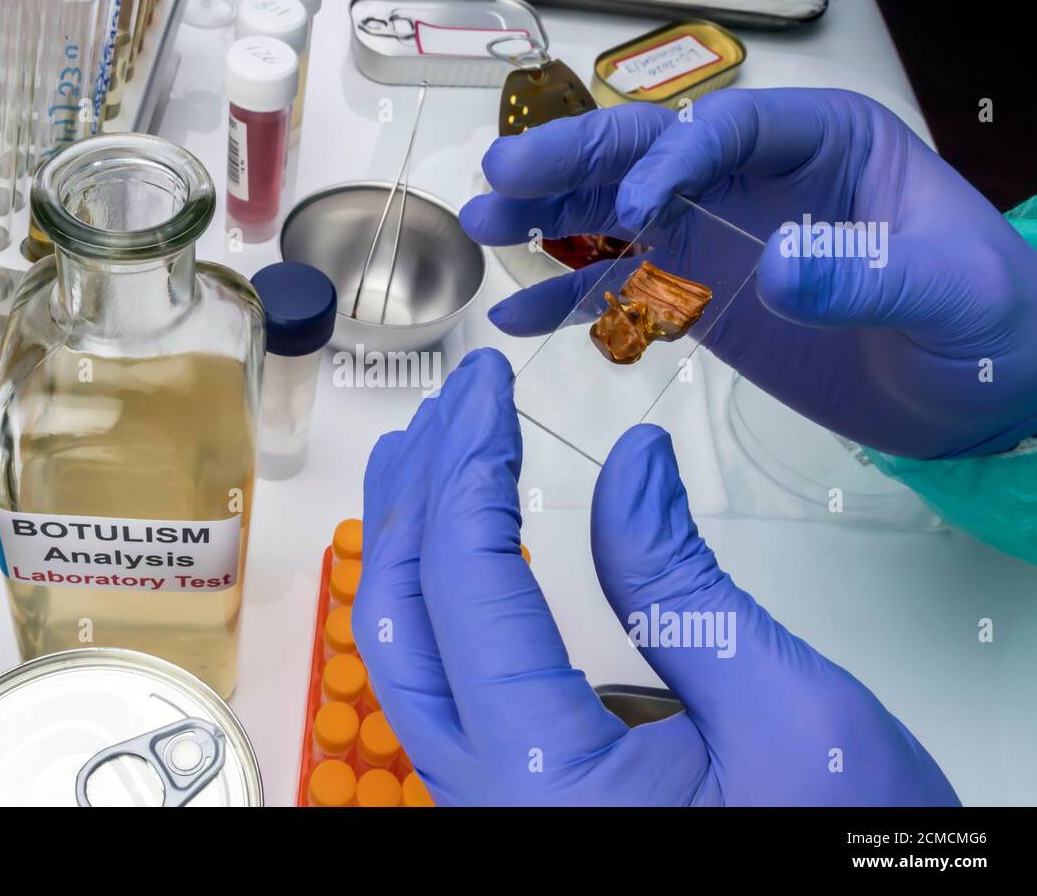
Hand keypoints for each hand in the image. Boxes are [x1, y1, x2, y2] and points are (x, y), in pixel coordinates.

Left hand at [353, 348, 958, 805]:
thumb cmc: (839, 858)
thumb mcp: (785, 714)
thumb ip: (684, 584)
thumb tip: (631, 465)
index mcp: (545, 783)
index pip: (470, 586)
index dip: (470, 470)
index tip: (486, 394)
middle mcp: (489, 800)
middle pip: (404, 618)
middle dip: (421, 493)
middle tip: (450, 403)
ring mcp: (492, 803)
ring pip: (407, 656)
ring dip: (412, 542)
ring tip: (428, 452)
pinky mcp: (516, 797)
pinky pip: (445, 683)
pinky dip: (443, 595)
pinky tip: (462, 545)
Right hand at [461, 90, 1036, 458]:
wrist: (980, 392)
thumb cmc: (988, 320)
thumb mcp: (951, 292)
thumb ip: (872, 273)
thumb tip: (782, 262)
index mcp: (824, 144)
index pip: (730, 128)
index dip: (675, 157)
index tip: (638, 204)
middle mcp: (755, 180)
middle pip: (650, 154)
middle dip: (574, 160)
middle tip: (503, 174)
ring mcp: (719, 238)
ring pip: (617, 212)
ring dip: (550, 217)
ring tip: (484, 227)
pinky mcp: (700, 299)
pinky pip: (621, 289)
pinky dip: (570, 300)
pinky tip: (519, 314)